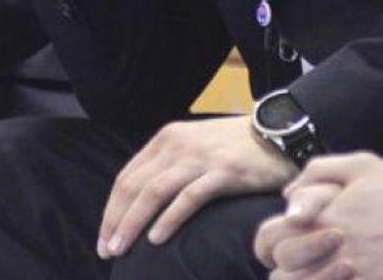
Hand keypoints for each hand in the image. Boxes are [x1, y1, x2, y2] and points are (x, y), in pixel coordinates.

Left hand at [98, 115, 295, 258]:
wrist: (278, 132)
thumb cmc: (236, 146)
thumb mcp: (194, 147)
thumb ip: (170, 166)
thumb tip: (143, 200)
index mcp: (166, 139)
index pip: (127, 177)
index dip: (111, 208)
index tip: (104, 235)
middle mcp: (177, 144)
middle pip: (134, 186)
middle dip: (115, 220)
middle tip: (106, 250)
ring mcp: (199, 157)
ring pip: (153, 192)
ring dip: (133, 223)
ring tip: (121, 249)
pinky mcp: (223, 172)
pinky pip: (188, 198)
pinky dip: (169, 219)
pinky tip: (157, 239)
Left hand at [257, 153, 382, 279]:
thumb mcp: (362, 166)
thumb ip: (319, 171)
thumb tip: (288, 193)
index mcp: (322, 218)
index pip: (269, 240)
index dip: (268, 248)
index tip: (279, 250)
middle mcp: (330, 248)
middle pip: (282, 273)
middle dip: (286, 272)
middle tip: (302, 269)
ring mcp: (350, 273)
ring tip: (322, 275)